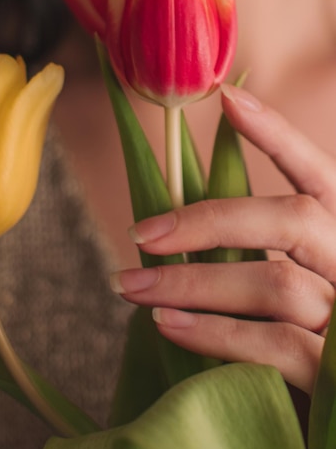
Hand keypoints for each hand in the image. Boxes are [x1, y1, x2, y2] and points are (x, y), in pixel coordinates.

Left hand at [110, 85, 335, 394]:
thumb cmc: (313, 349)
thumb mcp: (300, 290)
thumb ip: (267, 258)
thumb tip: (183, 231)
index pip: (320, 174)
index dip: (279, 135)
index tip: (229, 99)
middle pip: (287, 220)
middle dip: (207, 220)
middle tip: (141, 233)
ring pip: (272, 282)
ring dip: (193, 281)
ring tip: (131, 285)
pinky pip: (273, 344)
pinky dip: (214, 333)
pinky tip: (167, 325)